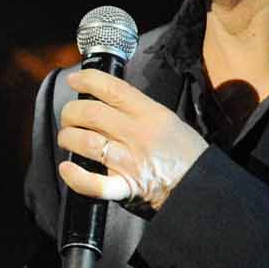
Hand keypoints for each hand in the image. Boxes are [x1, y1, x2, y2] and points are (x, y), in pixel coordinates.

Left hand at [54, 68, 208, 208]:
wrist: (201, 187)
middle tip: (69, 116)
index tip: (74, 80)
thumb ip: (139, 109)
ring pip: (86, 142)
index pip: (112, 88)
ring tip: (68, 138)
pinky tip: (67, 168)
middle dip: (70, 112)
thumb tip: (107, 99)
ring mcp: (130, 162)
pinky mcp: (125, 187)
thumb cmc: (186, 154)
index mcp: (150, 114)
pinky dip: (75, 176)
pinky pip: (94, 183)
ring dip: (68, 138)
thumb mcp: (169, 120)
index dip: (88, 80)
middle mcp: (138, 135)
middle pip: (91, 113)